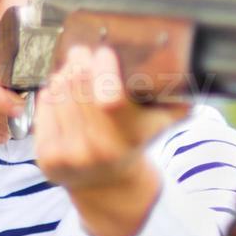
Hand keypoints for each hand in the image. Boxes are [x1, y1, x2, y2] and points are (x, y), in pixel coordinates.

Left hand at [34, 45, 190, 235]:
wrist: (106, 184)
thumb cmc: (133, 143)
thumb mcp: (158, 125)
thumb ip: (176, 102)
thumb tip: (192, 73)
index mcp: (126, 141)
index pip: (108, 97)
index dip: (104, 68)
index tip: (105, 52)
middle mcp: (95, 151)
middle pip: (79, 86)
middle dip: (80, 61)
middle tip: (83, 50)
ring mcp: (68, 155)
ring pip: (59, 93)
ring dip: (65, 73)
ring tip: (74, 66)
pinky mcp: (45, 157)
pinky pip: (44, 106)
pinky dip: (52, 92)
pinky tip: (61, 88)